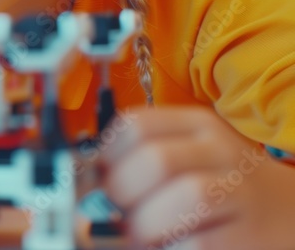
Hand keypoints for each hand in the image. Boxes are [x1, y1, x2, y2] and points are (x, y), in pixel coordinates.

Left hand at [100, 106, 294, 249]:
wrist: (284, 212)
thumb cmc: (218, 186)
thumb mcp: (185, 157)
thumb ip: (140, 162)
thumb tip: (87, 190)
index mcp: (195, 124)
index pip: (136, 124)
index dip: (105, 155)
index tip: (97, 179)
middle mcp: (220, 149)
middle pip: (156, 159)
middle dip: (123, 192)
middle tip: (118, 212)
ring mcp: (240, 190)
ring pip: (186, 196)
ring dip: (147, 223)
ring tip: (141, 234)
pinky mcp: (248, 232)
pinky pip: (199, 242)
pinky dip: (170, 249)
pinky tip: (166, 247)